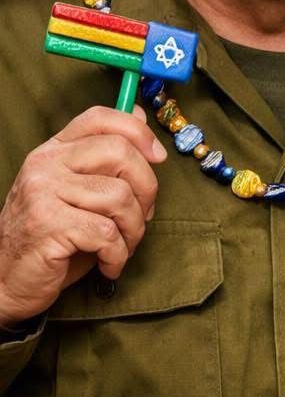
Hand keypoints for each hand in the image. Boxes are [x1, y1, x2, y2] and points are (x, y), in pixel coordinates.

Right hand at [0, 106, 164, 328]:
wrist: (5, 281)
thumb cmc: (53, 237)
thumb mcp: (81, 190)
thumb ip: (107, 156)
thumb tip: (140, 115)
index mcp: (54, 150)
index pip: (100, 118)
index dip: (138, 131)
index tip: (158, 157)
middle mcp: (45, 164)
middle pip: (120, 152)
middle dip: (147, 187)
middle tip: (144, 215)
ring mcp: (43, 192)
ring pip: (119, 196)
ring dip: (134, 228)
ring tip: (124, 245)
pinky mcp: (46, 224)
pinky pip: (106, 232)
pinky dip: (118, 253)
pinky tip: (109, 264)